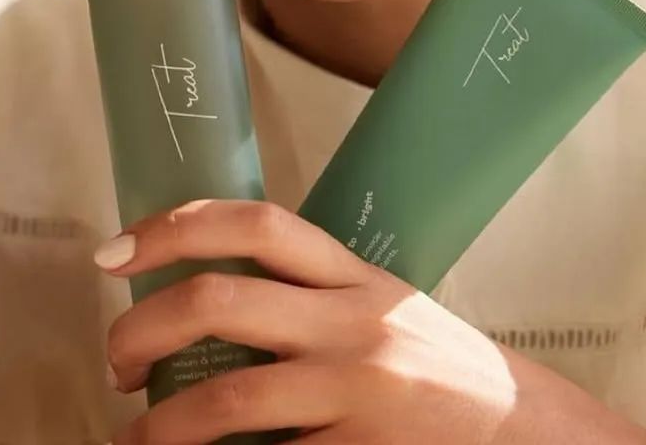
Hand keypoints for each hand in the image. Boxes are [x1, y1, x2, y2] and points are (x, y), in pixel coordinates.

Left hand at [96, 200, 645, 443]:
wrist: (529, 433)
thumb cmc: (441, 367)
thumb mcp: (380, 308)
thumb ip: (310, 295)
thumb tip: (207, 299)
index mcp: (352, 274)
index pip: (254, 223)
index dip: (173, 226)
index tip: (115, 250)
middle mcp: (352, 322)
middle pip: (220, 301)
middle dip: (144, 328)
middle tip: (116, 358)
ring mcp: (358, 392)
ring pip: (226, 402)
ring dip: (159, 426)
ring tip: (137, 435)